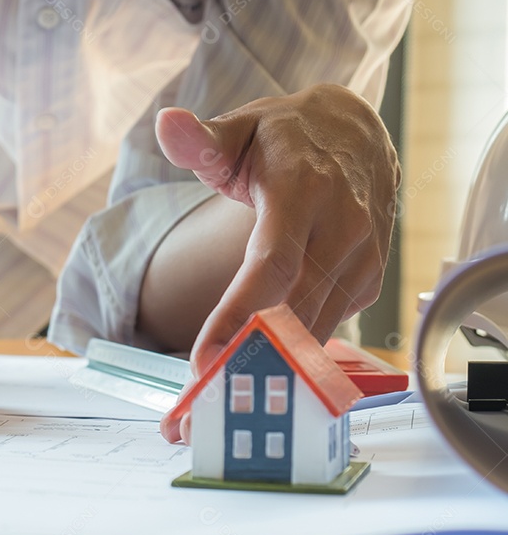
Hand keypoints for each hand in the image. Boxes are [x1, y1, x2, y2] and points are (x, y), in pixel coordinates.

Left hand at [156, 84, 398, 443]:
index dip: (239, 316)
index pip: (271, 265)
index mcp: (304, 192)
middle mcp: (342, 229)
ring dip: (266, 374)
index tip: (205, 358)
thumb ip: (201, 140)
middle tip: (195, 410)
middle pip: (293, 312)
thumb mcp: (239, 129)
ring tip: (211, 410)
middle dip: (244, 363)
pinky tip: (252, 379)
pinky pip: (325, 330)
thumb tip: (167, 124)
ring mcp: (361, 260)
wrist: (357, 134)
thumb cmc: (285, 137)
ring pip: (314, 332)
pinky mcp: (366, 283)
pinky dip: (290, 359)